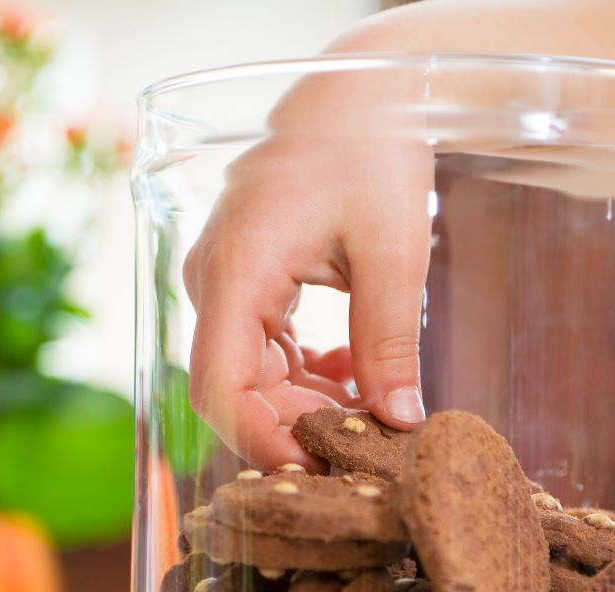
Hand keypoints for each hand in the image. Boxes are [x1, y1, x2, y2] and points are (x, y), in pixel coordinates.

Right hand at [182, 117, 433, 468]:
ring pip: (250, 376)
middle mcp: (215, 280)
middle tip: (365, 454)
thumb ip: (389, 339)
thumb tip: (399, 419)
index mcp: (237, 269)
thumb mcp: (393, 248)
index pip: (219, 385)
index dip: (258, 440)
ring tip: (370, 417)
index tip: (314, 473)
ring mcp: (226, 282)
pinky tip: (354, 375)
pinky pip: (264, 351)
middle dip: (295, 429)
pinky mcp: (247, 283)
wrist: (359, 95)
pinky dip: (307, 376)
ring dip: (305, 405)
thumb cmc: (371, 151)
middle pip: (234, 389)